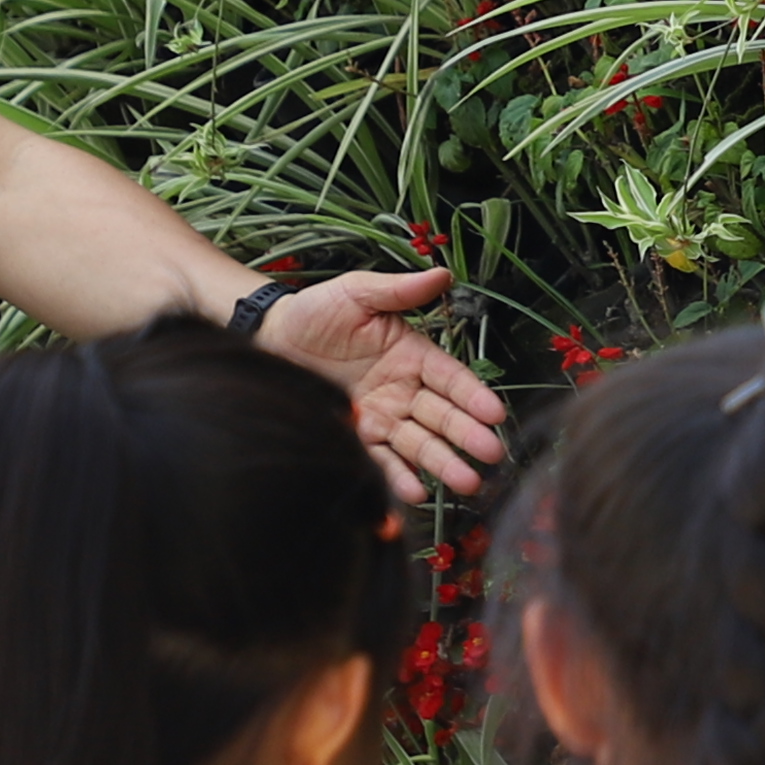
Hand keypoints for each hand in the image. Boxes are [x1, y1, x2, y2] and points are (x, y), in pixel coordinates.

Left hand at [255, 268, 511, 502]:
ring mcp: (382, 417)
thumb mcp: (358, 292)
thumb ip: (399, 289)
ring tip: (465, 482)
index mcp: (411, 355)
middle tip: (492, 453)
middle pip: (442, 416)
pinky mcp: (356, 437)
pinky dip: (399, 476)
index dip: (473, 395)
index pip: (450, 378)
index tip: (494, 412)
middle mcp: (402, 390)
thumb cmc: (315, 311)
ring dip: (443, 463)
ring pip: (419, 444)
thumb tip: (442, 274)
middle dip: (468, 435)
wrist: (270, 337)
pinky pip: (381, 460)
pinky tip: (416, 490)